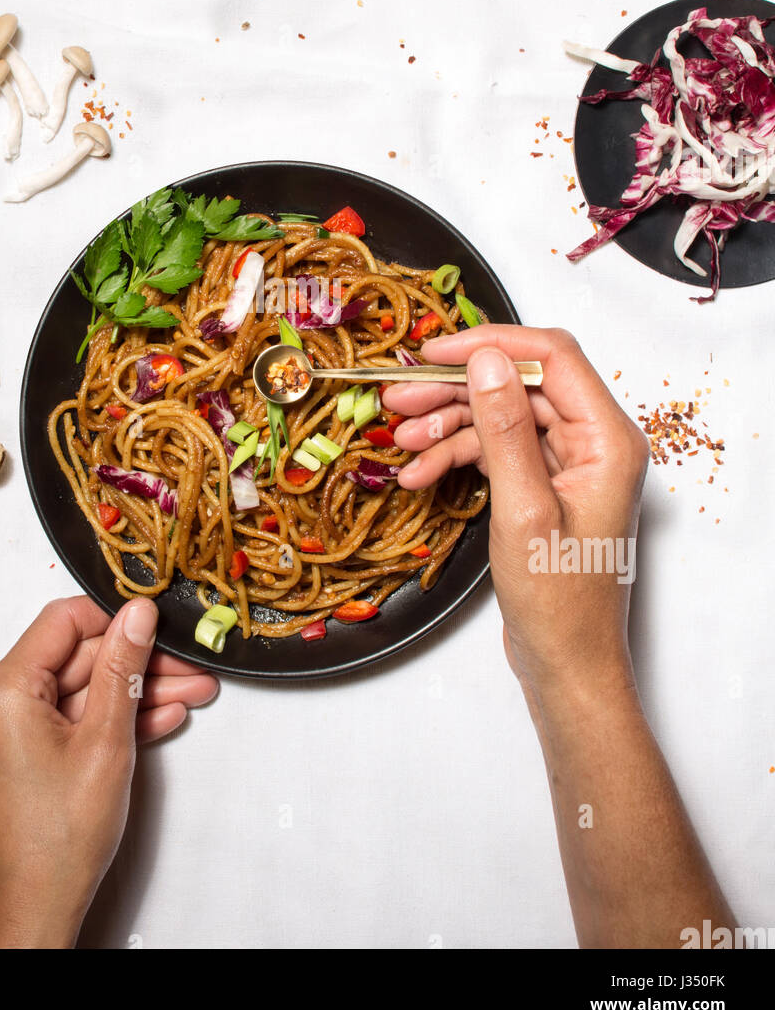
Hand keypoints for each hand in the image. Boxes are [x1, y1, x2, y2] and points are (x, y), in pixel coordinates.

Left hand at [0, 595, 217, 947]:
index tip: (159, 622)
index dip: (116, 616)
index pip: (64, 620)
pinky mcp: (21, 756)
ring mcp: (6, 732)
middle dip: (138, 661)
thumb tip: (138, 614)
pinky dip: (109, 720)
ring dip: (133, 692)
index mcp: (4, 689)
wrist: (29, 914)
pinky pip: (70, 720)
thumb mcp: (106, 741)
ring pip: (79, 691)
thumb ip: (122, 668)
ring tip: (190, 693)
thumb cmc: (57, 841)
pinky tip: (159, 718)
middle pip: (76, 657)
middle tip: (190, 666)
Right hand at [382, 327, 648, 696]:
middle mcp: (594, 442)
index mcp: (608, 439)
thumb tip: (488, 360)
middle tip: (399, 397)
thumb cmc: (560, 602)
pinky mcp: (545, 485)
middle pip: (518, 385)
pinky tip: (420, 473)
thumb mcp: (524, 510)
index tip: (433, 352)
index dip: (490, 345)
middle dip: (455, 390)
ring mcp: (569, 464)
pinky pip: (498, 450)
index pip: (552, 356)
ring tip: (401, 441)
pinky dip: (457, 456)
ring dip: (448, 425)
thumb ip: (505, 430)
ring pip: (501, 417)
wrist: (567, 665)